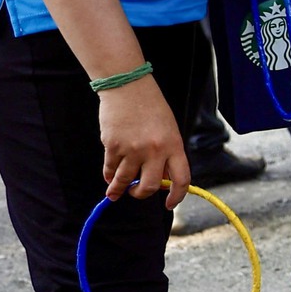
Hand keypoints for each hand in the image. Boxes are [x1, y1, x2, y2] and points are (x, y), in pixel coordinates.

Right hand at [99, 77, 188, 208]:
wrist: (128, 87)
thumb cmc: (152, 108)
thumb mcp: (169, 130)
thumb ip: (167, 154)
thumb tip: (161, 180)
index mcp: (174, 145)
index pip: (181, 179)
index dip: (177, 196)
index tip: (169, 204)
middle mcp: (155, 150)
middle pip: (150, 186)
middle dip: (142, 195)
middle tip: (136, 193)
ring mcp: (133, 149)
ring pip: (125, 181)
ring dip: (118, 190)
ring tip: (114, 193)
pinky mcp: (113, 146)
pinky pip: (110, 169)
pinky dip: (108, 176)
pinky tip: (108, 177)